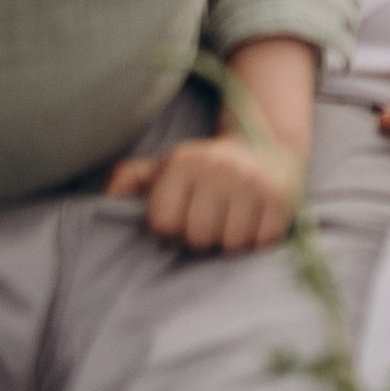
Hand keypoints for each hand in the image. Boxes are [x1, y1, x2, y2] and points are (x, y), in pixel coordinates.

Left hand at [105, 132, 303, 254]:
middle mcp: (219, 168)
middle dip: (202, 234)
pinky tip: (254, 217)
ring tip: (233, 216)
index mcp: (184, 162)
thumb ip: (130, 180)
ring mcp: (253, 182)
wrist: (265, 146)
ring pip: (230, 244)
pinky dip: (256, 238)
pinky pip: (260, 242)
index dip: (172, 225)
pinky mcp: (282, 198)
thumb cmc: (204, 169)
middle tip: (212, 215)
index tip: (183, 211)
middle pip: (198, 237)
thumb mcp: (165, 168)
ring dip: (230, 238)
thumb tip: (107, 195)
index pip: (164, 223)